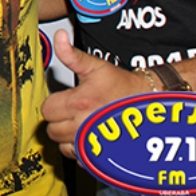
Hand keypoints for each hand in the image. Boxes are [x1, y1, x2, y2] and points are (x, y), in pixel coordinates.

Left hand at [41, 30, 150, 157]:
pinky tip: (87, 137)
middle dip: (59, 120)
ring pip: (62, 146)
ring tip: (79, 124)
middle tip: (73, 111)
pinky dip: (78, 151)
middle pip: (52, 129)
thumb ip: (72, 54)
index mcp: (79, 102)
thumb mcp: (96, 66)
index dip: (54, 103)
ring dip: (67, 137)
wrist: (147, 103)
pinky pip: (77, 158)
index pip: (47, 110)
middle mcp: (83, 125)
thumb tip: (59, 37)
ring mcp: (92, 143)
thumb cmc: (122, 85)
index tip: (65, 99)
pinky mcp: (100, 156)